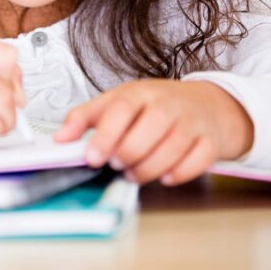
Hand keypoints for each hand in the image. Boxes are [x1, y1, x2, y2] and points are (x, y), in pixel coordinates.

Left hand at [53, 80, 253, 185]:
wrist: (206, 104)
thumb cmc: (155, 105)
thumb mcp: (118, 102)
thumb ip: (86, 118)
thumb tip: (60, 138)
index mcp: (140, 93)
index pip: (121, 108)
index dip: (105, 135)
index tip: (92, 158)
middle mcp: (168, 104)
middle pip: (148, 131)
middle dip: (127, 155)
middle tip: (116, 165)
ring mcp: (192, 122)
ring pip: (172, 149)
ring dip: (149, 169)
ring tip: (133, 174)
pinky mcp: (210, 142)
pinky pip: (198, 161)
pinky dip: (180, 173)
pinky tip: (166, 176)